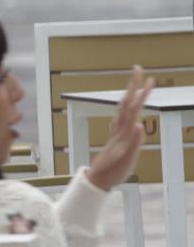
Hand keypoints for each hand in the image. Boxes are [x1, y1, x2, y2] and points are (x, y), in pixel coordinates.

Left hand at [83, 65, 154, 191]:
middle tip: (138, 68)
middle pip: (128, 102)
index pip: (133, 106)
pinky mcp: (117, 137)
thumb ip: (133, 142)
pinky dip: (128, 109)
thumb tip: (138, 124)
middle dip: (133, 85)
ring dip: (131, 94)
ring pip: (125, 108)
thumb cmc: (112, 170)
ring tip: (137, 82)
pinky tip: (129, 106)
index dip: (140, 92)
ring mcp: (118, 132)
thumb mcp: (124, 158)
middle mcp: (120, 128)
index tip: (148, 77)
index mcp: (123, 131)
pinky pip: (123, 118)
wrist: (98, 179)